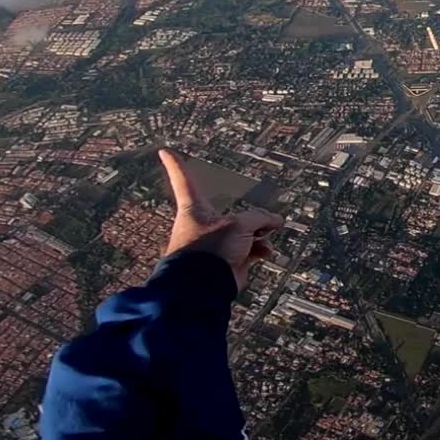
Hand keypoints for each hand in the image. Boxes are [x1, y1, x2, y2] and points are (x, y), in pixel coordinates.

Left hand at [160, 149, 282, 290]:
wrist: (205, 287)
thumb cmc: (210, 251)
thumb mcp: (239, 224)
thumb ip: (259, 217)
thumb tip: (275, 221)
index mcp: (194, 209)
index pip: (183, 180)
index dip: (175, 165)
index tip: (164, 151)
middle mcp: (204, 224)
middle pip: (231, 210)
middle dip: (251, 215)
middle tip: (263, 216)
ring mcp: (217, 243)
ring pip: (244, 231)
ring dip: (260, 232)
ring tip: (269, 232)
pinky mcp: (229, 261)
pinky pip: (249, 250)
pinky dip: (260, 248)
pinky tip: (268, 250)